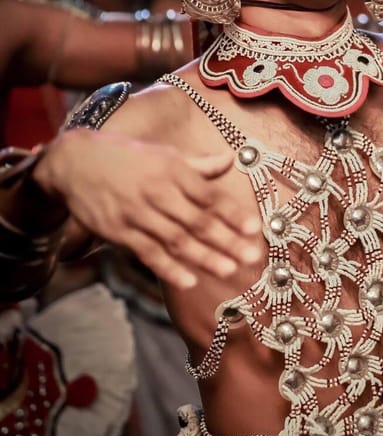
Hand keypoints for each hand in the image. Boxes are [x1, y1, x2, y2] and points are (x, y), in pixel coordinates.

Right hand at [36, 128, 262, 290]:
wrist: (75, 163)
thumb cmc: (126, 158)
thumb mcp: (163, 154)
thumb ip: (197, 165)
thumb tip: (230, 160)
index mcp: (172, 170)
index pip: (209, 196)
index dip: (233, 213)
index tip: (254, 228)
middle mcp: (157, 192)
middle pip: (198, 221)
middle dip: (227, 240)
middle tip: (252, 257)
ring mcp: (137, 214)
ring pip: (176, 240)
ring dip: (204, 257)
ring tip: (229, 270)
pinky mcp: (118, 232)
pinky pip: (148, 253)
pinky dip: (169, 268)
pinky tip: (190, 280)